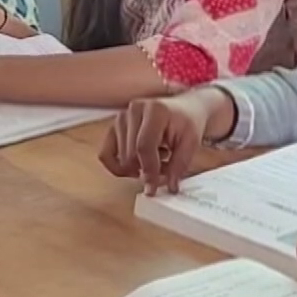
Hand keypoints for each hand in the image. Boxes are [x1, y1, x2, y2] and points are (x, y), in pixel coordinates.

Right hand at [99, 88, 233, 193]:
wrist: (181, 108)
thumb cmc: (186, 123)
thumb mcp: (191, 142)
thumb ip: (179, 164)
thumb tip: (170, 186)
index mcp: (154, 110)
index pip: (144, 146)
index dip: (148, 170)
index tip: (153, 188)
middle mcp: (133, 110)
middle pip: (130, 154)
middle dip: (145, 171)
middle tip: (163, 170)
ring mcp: (120, 118)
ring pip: (120, 158)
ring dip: (136, 168)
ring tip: (156, 159)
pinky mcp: (112, 127)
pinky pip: (105, 154)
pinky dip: (118, 167)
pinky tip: (136, 166)